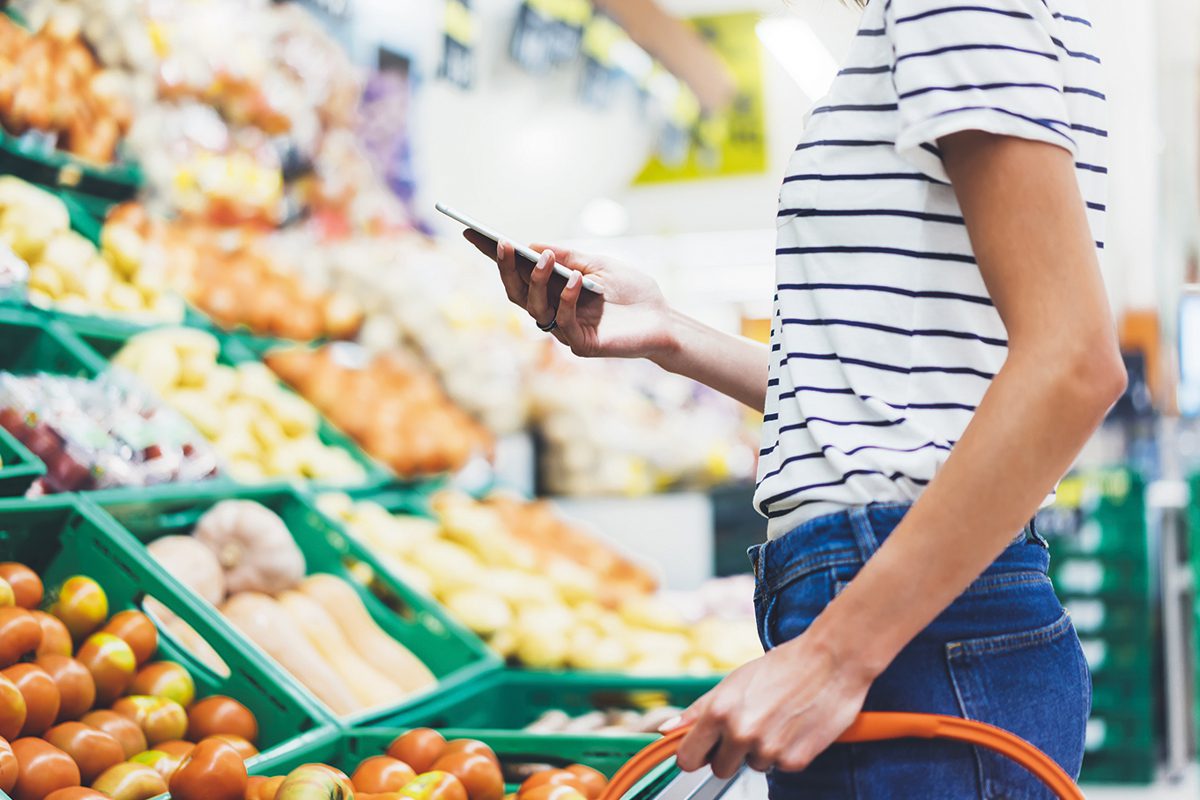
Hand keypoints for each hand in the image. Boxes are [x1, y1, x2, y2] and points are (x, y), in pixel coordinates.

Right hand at [464, 230, 675, 359]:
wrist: (663, 318)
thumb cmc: (632, 291)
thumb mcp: (599, 264)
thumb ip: (569, 256)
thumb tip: (533, 246)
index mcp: (553, 290)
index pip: (518, 273)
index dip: (494, 256)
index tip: (473, 232)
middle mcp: (553, 311)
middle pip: (517, 293)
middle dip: (506, 268)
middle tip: (502, 244)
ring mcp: (564, 330)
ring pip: (534, 308)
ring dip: (536, 281)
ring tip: (546, 259)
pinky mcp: (581, 344)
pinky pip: (564, 321)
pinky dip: (567, 298)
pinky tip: (575, 280)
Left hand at [670, 634, 872, 778]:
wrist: (832, 660)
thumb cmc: (782, 666)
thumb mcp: (733, 682)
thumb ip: (698, 710)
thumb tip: (665, 730)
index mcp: (719, 711)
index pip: (687, 758)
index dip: (695, 754)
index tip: (704, 749)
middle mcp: (741, 732)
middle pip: (719, 768)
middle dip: (730, 753)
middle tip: (751, 725)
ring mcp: (769, 749)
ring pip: (753, 766)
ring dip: (762, 750)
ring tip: (778, 719)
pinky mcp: (795, 760)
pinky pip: (780, 766)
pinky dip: (787, 752)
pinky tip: (795, 727)